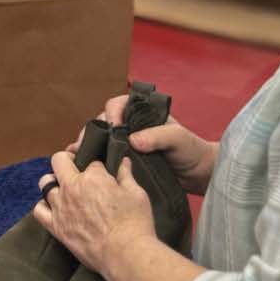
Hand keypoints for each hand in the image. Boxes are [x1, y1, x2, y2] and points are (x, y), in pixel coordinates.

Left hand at [35, 149, 154, 274]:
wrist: (124, 254)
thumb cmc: (134, 223)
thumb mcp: (137, 194)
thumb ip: (126, 175)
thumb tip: (123, 161)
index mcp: (93, 177)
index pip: (91, 162)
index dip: (99, 167)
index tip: (104, 175)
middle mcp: (72, 188)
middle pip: (59, 161)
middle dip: (68, 160)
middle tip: (78, 169)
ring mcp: (61, 207)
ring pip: (45, 182)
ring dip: (54, 182)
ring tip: (65, 188)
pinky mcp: (56, 227)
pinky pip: (39, 211)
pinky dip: (43, 205)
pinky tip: (52, 207)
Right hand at [80, 94, 217, 195]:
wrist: (198, 175)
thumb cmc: (191, 150)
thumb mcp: (178, 138)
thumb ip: (158, 136)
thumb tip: (133, 140)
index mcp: (141, 114)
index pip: (117, 106)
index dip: (111, 115)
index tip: (112, 128)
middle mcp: (130, 126)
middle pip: (103, 122)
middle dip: (93, 132)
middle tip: (86, 146)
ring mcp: (126, 144)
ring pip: (101, 140)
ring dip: (90, 145)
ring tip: (80, 156)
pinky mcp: (124, 161)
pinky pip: (105, 156)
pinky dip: (93, 158)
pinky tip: (82, 163)